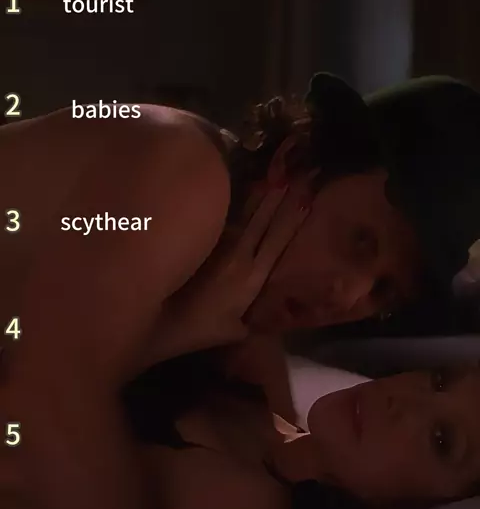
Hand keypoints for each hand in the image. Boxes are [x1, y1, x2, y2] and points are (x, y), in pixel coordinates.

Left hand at [151, 185, 309, 356]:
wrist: (148, 315)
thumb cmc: (189, 330)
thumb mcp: (225, 332)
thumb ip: (242, 325)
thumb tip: (251, 323)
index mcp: (251, 277)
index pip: (279, 240)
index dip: (293, 219)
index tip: (306, 197)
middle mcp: (238, 254)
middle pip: (263, 220)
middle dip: (279, 198)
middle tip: (292, 176)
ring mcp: (214, 243)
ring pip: (242, 215)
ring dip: (256, 197)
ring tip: (270, 180)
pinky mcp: (194, 237)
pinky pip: (217, 219)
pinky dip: (228, 207)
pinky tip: (233, 193)